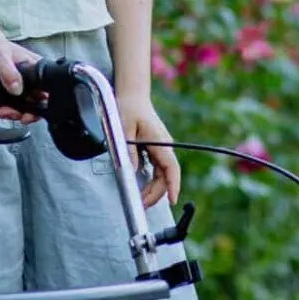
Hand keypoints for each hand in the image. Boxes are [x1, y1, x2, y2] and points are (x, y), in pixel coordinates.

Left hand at [117, 92, 181, 207]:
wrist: (132, 95)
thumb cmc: (128, 108)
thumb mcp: (124, 128)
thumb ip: (129, 150)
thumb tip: (132, 171)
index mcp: (160, 141)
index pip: (171, 168)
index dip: (174, 185)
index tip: (173, 200)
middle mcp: (164, 147)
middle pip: (166, 176)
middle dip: (157, 193)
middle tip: (141, 205)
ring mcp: (160, 148)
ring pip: (161, 175)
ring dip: (153, 189)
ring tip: (141, 200)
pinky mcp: (154, 149)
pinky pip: (156, 170)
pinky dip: (151, 181)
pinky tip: (141, 188)